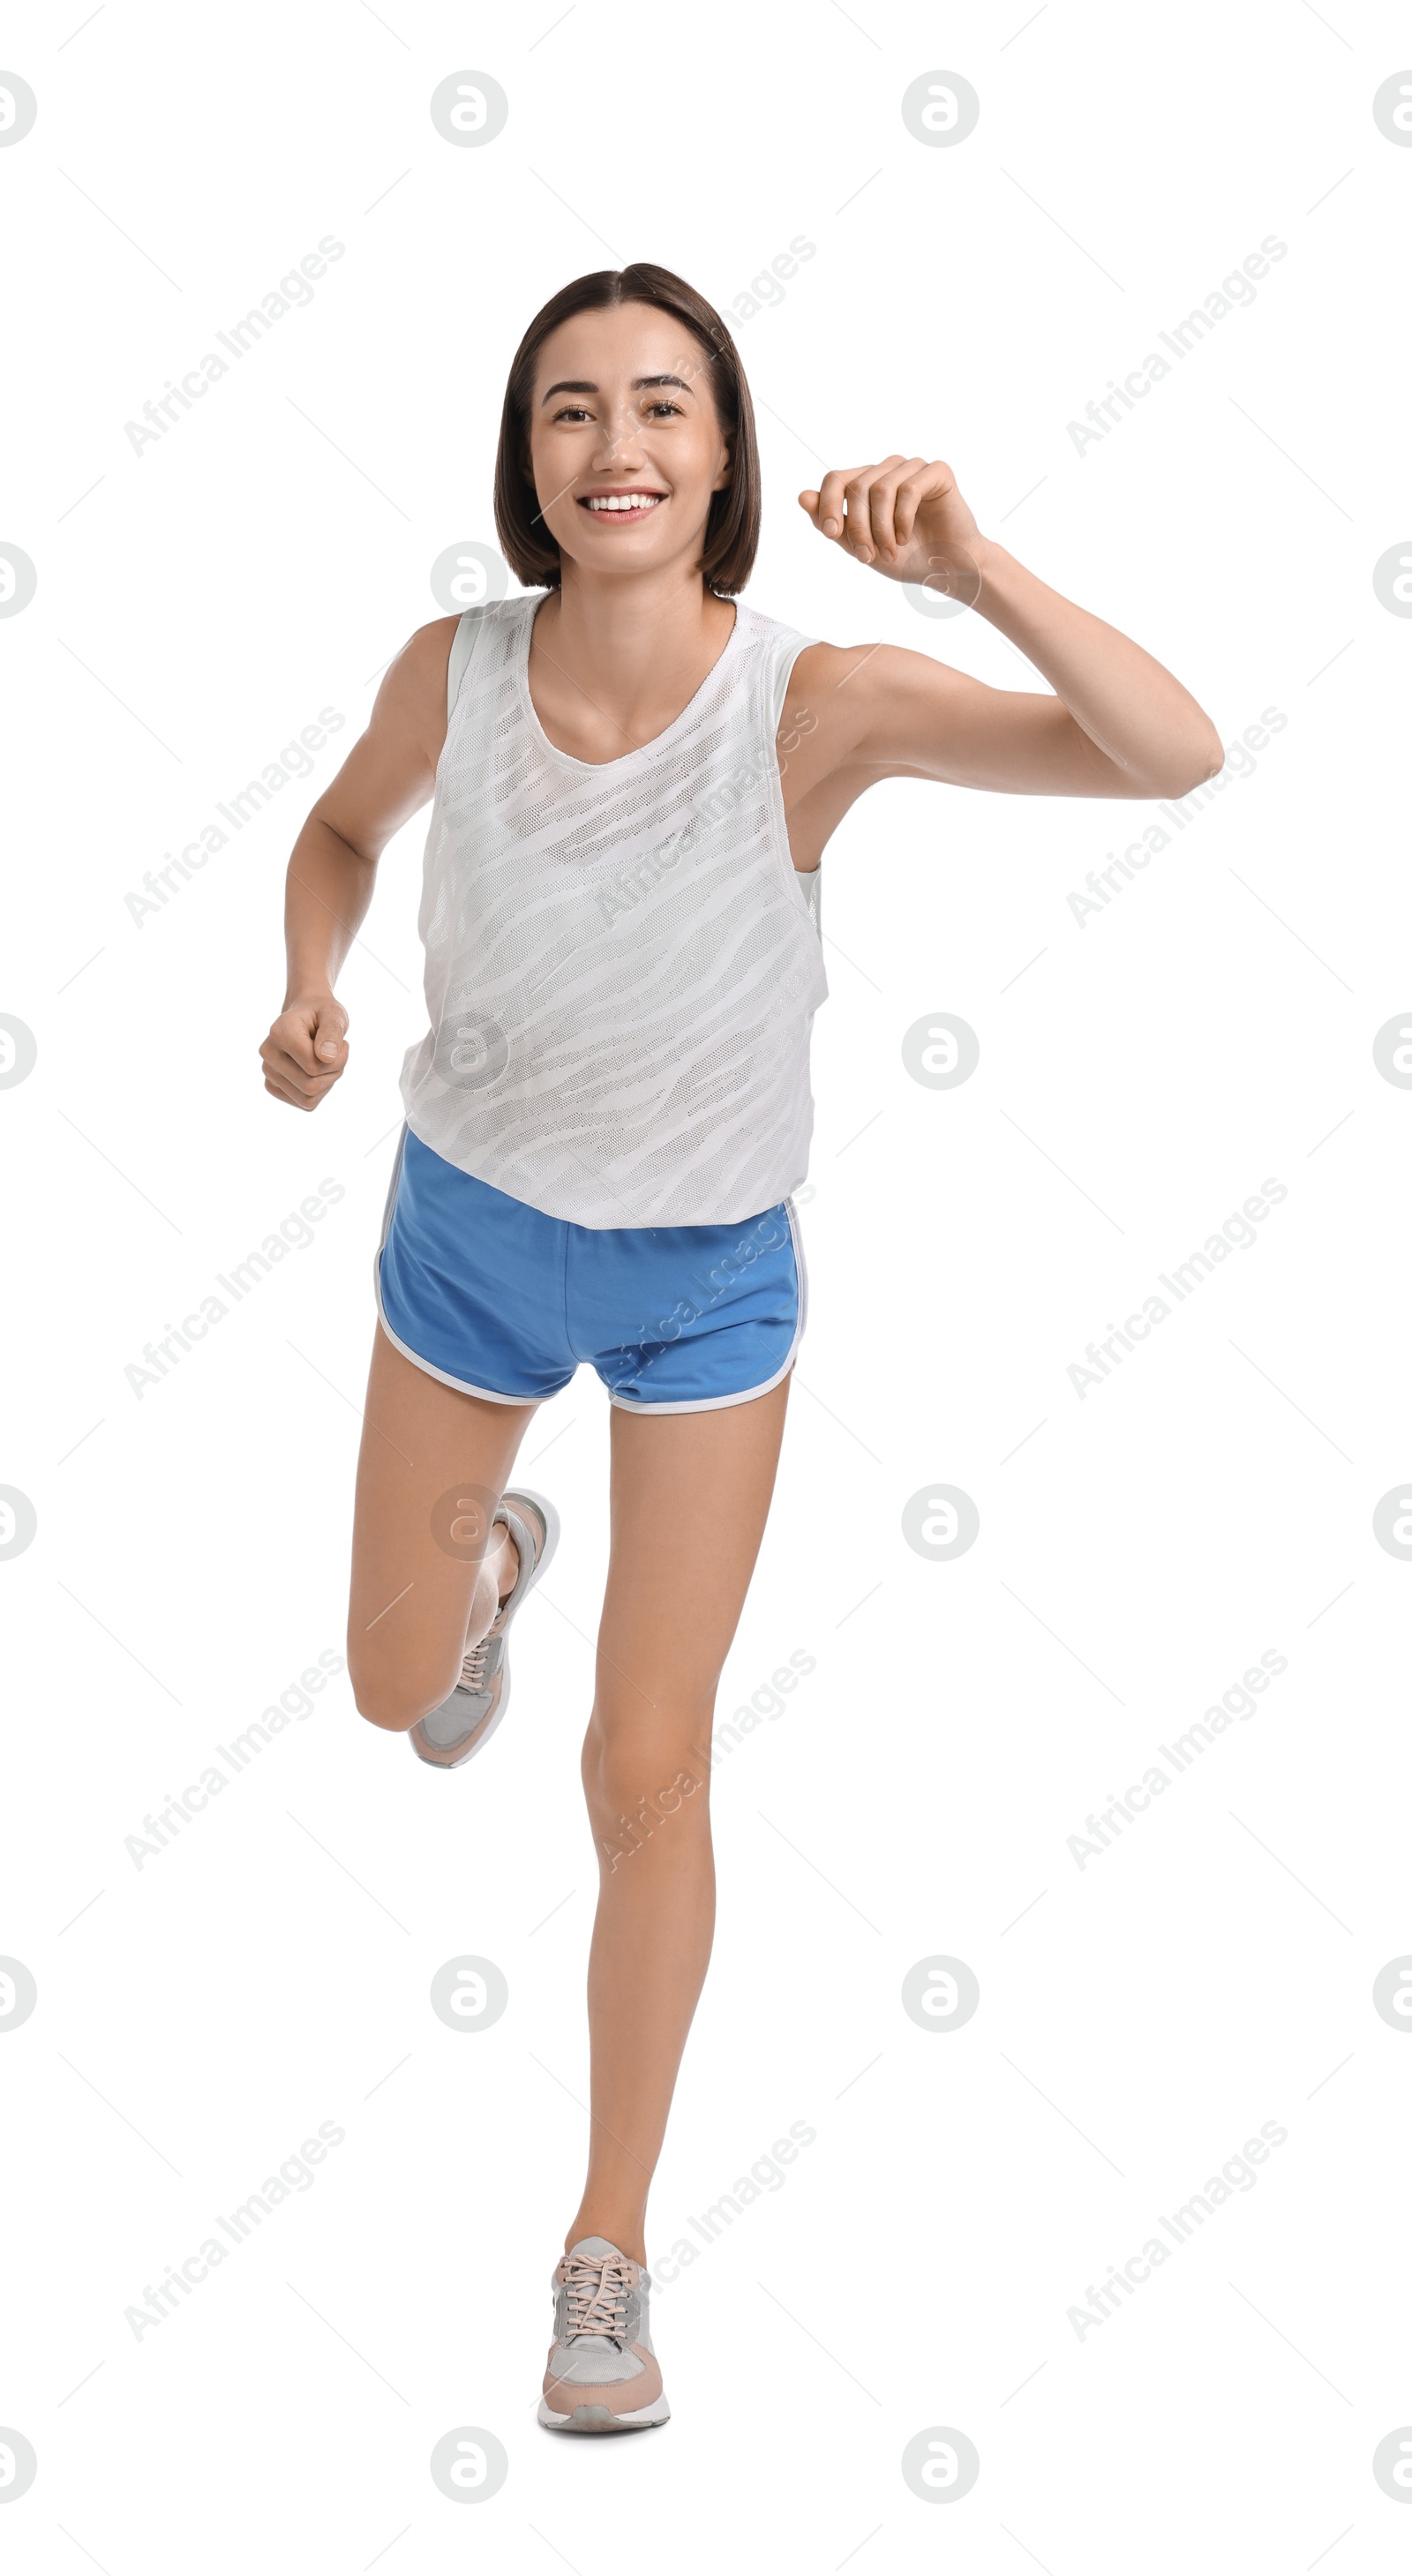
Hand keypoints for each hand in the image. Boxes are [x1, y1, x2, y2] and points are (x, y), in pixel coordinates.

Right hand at [260, 992, 348, 1110]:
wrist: (306, 1019)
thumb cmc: (322, 1014)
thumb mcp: (334, 1015)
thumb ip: (332, 1032)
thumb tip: (326, 1057)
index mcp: (279, 1033)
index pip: (314, 1066)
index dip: (339, 1058)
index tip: (342, 1043)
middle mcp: (268, 1053)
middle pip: (311, 1086)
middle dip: (334, 1072)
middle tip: (336, 1053)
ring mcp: (268, 1072)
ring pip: (308, 1098)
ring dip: (328, 1083)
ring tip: (326, 1061)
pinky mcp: (272, 1086)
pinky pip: (305, 1103)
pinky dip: (319, 1092)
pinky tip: (316, 1072)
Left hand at [799, 456, 985, 593]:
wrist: (946, 569)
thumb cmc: (905, 558)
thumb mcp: (860, 547)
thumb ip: (832, 524)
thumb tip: (802, 496)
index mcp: (866, 482)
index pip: (835, 479)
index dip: (828, 505)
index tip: (832, 534)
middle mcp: (888, 469)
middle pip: (857, 486)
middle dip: (857, 527)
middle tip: (866, 557)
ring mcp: (913, 467)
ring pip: (881, 488)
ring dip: (881, 529)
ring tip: (891, 552)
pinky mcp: (937, 471)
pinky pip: (908, 489)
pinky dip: (902, 519)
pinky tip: (906, 538)